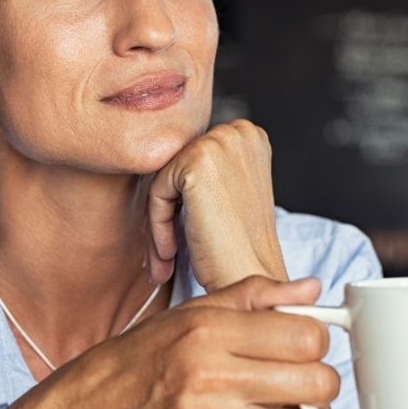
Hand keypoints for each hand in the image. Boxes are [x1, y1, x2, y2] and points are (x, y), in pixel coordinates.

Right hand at [36, 276, 338, 408]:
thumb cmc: (138, 359)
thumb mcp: (188, 314)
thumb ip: (253, 296)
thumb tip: (310, 289)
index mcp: (207, 330)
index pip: (305, 336)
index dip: (314, 340)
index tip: (300, 343)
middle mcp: (207, 376)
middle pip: (315, 383)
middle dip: (316, 380)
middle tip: (296, 378)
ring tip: (272, 407)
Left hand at [145, 119, 285, 290]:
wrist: (250, 277)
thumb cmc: (239, 247)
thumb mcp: (227, 193)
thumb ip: (205, 169)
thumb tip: (159, 158)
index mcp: (249, 135)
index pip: (191, 159)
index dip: (183, 201)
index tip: (182, 234)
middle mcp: (239, 131)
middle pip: (176, 168)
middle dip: (169, 211)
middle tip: (167, 253)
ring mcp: (220, 142)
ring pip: (163, 180)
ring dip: (160, 223)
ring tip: (167, 258)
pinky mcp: (198, 161)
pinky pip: (157, 192)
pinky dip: (158, 226)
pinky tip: (170, 253)